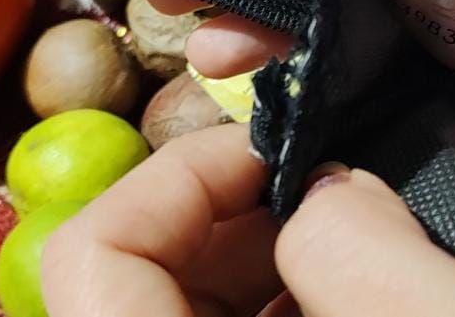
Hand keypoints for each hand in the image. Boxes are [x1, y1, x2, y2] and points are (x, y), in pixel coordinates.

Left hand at [41, 123, 454, 316]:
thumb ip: (361, 239)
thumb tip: (324, 188)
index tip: (286, 153)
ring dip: (265, 256)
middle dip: (232, 211)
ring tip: (362, 236)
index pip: (92, 257)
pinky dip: (285, 301)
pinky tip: (362, 289)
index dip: (180, 177)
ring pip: (183, 307)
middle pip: (130, 276)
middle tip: (337, 187)